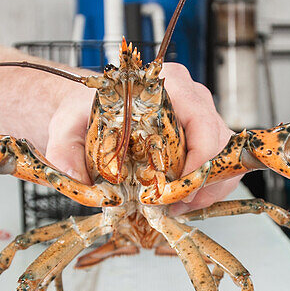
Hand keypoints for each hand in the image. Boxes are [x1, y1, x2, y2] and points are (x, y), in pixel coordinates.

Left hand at [43, 63, 236, 212]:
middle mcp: (192, 97)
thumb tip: (73, 175)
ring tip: (177, 206)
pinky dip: (207, 187)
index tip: (173, 190)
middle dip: (202, 181)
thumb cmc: (87, 111)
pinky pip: (220, 164)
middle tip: (173, 204)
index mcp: (167, 85)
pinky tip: (182, 200)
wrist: (93, 108)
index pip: (201, 122)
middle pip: (219, 142)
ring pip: (225, 156)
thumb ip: (64, 146)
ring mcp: (203, 115)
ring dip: (207, 187)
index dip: (197, 161)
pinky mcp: (204, 135)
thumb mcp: (68, 123)